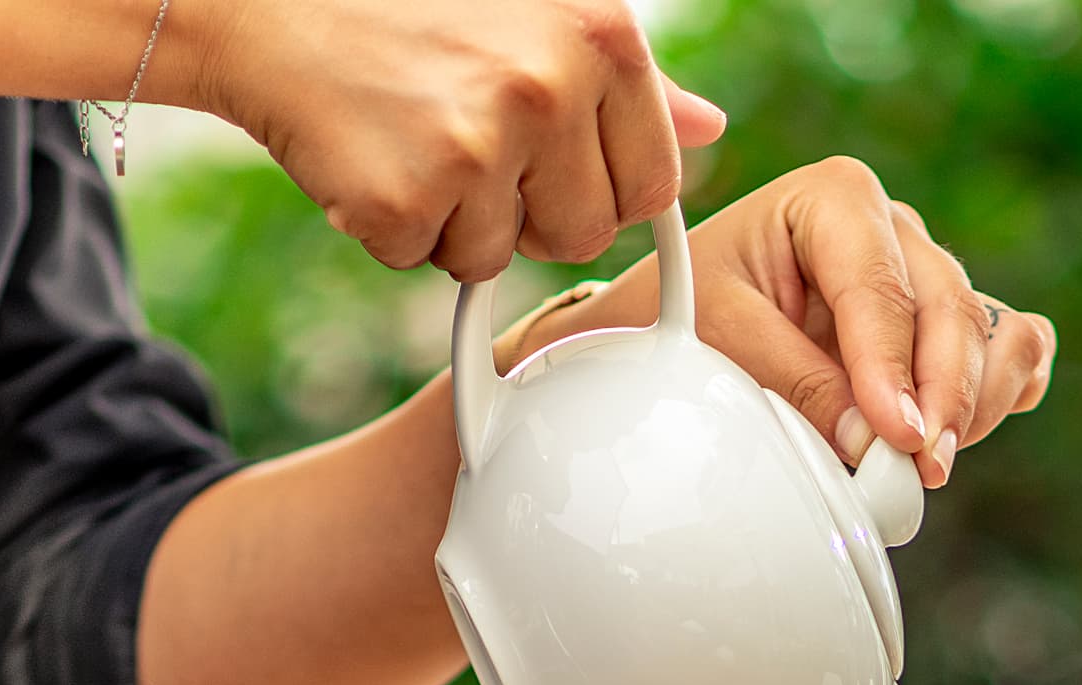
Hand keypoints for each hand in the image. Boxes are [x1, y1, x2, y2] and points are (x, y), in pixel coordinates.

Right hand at [159, 0, 725, 278]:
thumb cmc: (412, 0)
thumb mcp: (541, 8)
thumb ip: (631, 79)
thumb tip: (709, 131)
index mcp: (602, 36)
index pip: (652, 182)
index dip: (598, 187)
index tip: (552, 165)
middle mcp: (549, 88)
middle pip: (583, 234)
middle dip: (530, 212)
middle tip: (471, 145)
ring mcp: (476, 148)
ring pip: (499, 256)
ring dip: (456, 220)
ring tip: (417, 137)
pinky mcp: (404, 200)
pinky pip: (423, 261)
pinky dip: (393, 226)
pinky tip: (373, 153)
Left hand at [513, 160, 1057, 489]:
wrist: (678, 317)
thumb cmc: (691, 313)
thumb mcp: (719, 338)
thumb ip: (794, 383)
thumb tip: (872, 442)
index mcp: (835, 200)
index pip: (881, 289)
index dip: (894, 369)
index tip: (895, 436)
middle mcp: (894, 229)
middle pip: (949, 310)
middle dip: (943, 397)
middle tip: (919, 469)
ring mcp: (928, 274)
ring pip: (993, 330)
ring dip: (974, 403)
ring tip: (928, 463)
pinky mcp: (948, 321)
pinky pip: (1015, 344)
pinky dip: (1004, 390)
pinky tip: (963, 435)